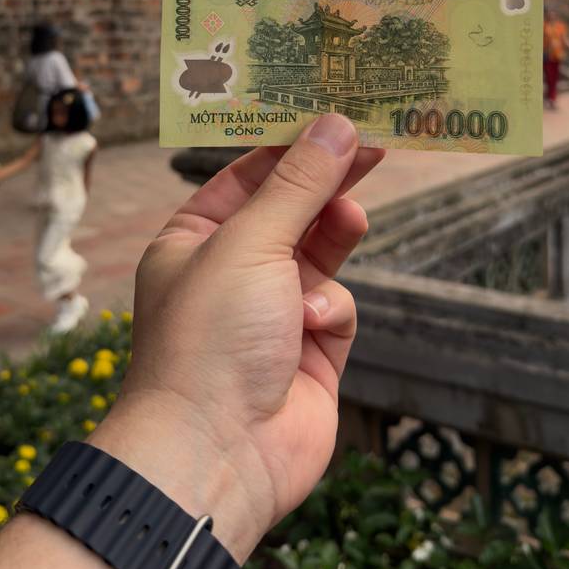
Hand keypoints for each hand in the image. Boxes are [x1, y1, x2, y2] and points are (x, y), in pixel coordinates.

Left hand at [90, 115, 383, 561]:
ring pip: (321, 256)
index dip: (292, 143)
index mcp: (193, 241)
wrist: (217, 455)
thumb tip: (337, 124)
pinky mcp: (311, 354)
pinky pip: (337, 308)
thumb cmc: (211, 338)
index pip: (247, 175)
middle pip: (291, 211)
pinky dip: (332, 310)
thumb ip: (300, 185)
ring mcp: (272, 314)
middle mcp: (230, 273)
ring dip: (333, 239)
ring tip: (351, 217)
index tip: (338, 114)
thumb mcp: (251, 243)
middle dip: (326, 185)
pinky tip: (315, 324)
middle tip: (374, 147)